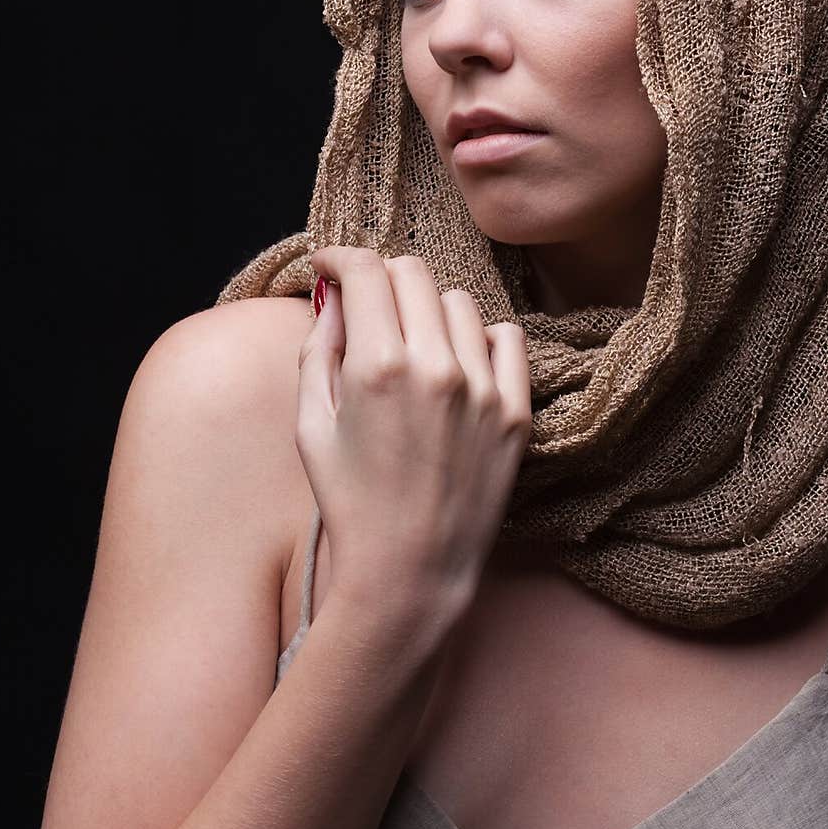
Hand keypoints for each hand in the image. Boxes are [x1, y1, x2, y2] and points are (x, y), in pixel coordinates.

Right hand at [294, 247, 531, 613]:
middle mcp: (436, 368)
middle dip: (380, 278)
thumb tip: (334, 295)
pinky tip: (457, 365)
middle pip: (412, 273)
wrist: (410, 571)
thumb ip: (319, 347)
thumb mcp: (311, 424)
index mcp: (377, 367)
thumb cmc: (350, 502)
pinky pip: (507, 337)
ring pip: (458, 301)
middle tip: (367, 305)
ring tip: (411, 346)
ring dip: (428, 310)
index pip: (367, 270)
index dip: (340, 257)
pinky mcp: (516, 412)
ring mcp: (484, 389)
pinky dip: (479, 339)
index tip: (330, 267)